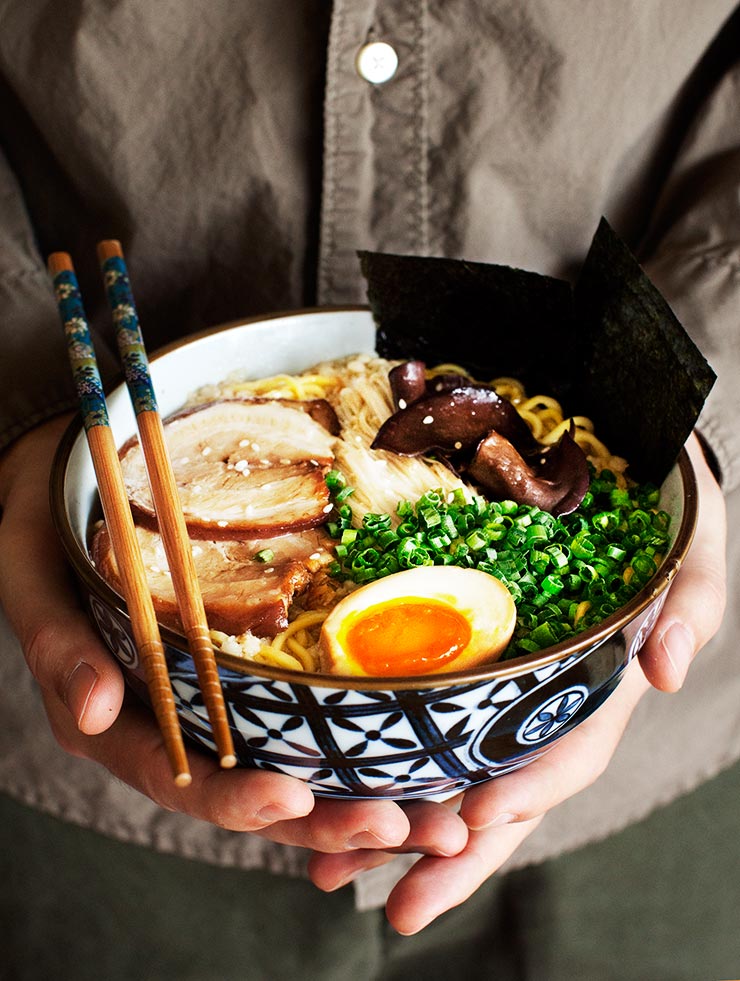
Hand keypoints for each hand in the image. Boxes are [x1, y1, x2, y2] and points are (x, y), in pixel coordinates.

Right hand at [0, 416, 468, 856]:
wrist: (72, 484)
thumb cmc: (49, 533)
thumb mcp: (36, 582)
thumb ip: (60, 650)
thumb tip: (98, 712)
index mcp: (125, 724)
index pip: (182, 781)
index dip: (237, 800)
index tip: (293, 800)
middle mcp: (181, 727)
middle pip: (257, 792)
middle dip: (331, 820)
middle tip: (406, 828)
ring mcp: (222, 703)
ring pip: (296, 766)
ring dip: (364, 795)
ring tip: (439, 816)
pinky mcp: (253, 672)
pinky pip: (307, 718)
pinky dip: (358, 741)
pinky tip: (416, 746)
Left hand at [309, 433, 726, 931]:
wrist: (612, 480)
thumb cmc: (657, 516)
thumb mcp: (689, 549)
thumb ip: (691, 604)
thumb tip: (666, 672)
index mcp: (599, 688)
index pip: (569, 753)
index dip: (531, 788)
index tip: (479, 816)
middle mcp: (542, 705)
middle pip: (503, 793)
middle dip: (457, 855)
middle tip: (402, 906)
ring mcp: (497, 692)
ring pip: (450, 773)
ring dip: (398, 828)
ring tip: (334, 871)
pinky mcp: (457, 667)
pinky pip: (419, 723)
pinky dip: (382, 764)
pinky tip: (331, 794)